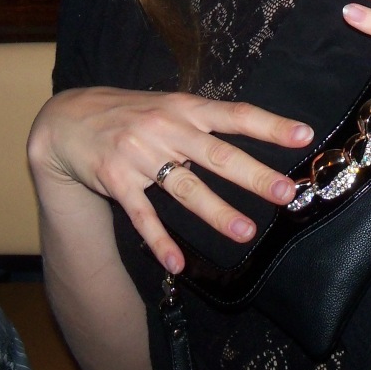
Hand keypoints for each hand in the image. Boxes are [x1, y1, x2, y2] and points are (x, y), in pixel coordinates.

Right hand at [28, 87, 313, 273]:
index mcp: (187, 108)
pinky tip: (177, 263)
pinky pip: (143, 215)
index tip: (304, 135)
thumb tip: (257, 133)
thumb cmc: (133, 113)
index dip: (270, 124)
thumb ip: (207, 122)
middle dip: (254, 175)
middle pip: (218, 155)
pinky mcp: (116, 181)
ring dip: (216, 212)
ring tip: (245, 232)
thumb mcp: (171, 106)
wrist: (67, 119)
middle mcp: (167, 129)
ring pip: (185, 188)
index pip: (236, 115)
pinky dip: (159, 240)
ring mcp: (140, 155)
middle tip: (285, 192)